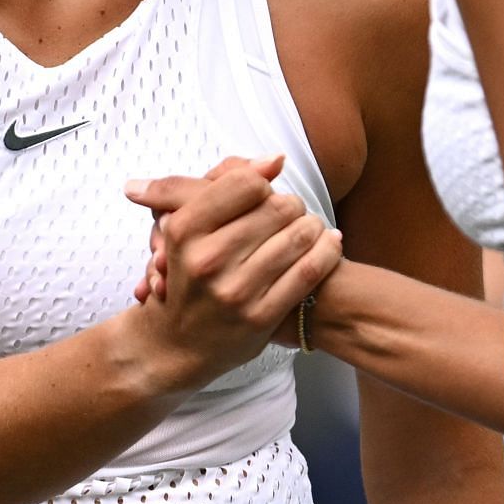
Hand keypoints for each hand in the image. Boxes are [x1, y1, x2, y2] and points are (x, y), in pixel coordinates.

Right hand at [120, 155, 340, 384]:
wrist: (175, 343)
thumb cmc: (186, 272)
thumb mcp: (182, 222)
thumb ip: (224, 181)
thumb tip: (275, 160)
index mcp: (184, 231)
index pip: (245, 183)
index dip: (262, 182)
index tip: (266, 191)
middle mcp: (207, 261)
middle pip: (278, 207)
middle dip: (291, 205)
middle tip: (290, 212)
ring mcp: (235, 291)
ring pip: (298, 235)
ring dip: (312, 226)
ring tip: (309, 227)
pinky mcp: (260, 317)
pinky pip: (309, 270)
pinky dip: (327, 250)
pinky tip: (329, 243)